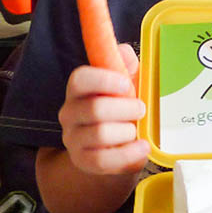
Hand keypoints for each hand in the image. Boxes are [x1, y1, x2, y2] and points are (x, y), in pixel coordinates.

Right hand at [58, 43, 148, 174]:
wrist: (116, 146)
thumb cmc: (122, 108)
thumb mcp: (127, 83)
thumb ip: (125, 65)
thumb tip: (123, 51)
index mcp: (79, 90)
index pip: (79, 79)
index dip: (104, 80)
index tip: (127, 84)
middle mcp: (69, 113)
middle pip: (94, 109)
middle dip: (126, 108)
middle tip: (141, 109)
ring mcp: (73, 139)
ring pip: (100, 134)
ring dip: (127, 130)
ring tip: (136, 129)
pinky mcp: (83, 161)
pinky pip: (103, 160)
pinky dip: (128, 154)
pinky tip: (141, 147)